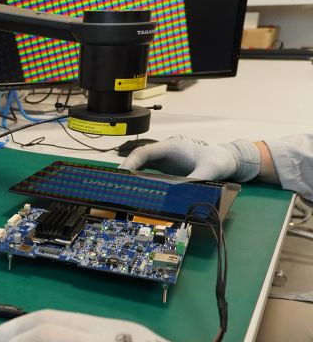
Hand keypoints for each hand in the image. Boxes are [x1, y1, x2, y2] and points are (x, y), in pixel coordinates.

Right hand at [119, 136, 256, 181]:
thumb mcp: (210, 171)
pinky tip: (133, 187)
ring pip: (140, 163)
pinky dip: (138, 177)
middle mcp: (164, 150)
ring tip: (120, 188)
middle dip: (126, 170)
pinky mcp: (164, 165)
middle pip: (139, 158)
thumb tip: (182, 194)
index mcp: (172, 146)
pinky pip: (146, 169)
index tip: (122, 174)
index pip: (144, 152)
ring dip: (130, 174)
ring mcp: (163, 157)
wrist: (226, 158)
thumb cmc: (218, 159)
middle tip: (115, 185)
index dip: (130, 162)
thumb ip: (196, 180)